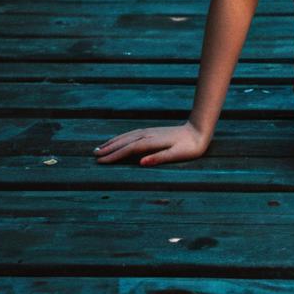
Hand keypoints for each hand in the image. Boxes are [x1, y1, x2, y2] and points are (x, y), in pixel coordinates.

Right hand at [93, 121, 209, 165]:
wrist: (199, 131)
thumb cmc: (190, 147)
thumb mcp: (178, 155)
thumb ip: (159, 158)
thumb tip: (141, 163)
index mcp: (153, 142)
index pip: (130, 149)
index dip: (116, 155)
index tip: (102, 161)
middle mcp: (149, 135)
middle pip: (125, 141)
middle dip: (110, 148)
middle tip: (94, 155)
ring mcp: (150, 131)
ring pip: (128, 136)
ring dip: (113, 141)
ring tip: (100, 147)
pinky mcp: (153, 131)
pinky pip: (133, 134)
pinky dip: (122, 137)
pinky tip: (118, 140)